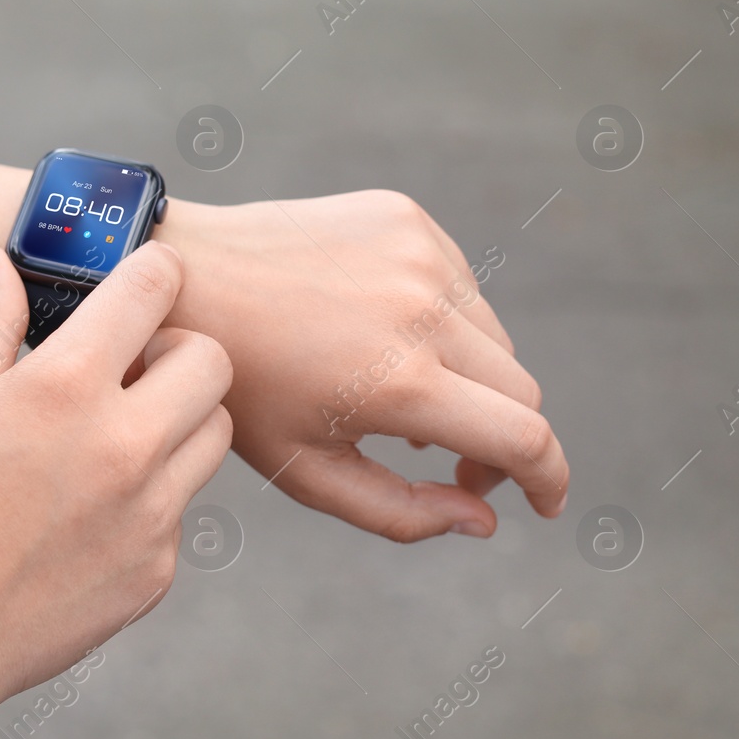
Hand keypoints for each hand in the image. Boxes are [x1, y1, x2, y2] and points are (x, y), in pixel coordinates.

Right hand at [0, 242, 232, 712]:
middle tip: (133, 369)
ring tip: (114, 438)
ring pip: (213, 434)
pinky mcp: (159, 567)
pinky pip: (182, 508)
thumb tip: (0, 264)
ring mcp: (151, 512)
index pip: (155, 289)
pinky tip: (89, 515)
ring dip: (179, 420)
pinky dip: (152, 498)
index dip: (152, 274)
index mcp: (64, 388)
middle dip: (178, 351)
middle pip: (212, 361)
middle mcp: (124, 445)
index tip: (143, 283)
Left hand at [158, 191, 567, 542]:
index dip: (550, 478)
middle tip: (451, 461)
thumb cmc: (242, 387)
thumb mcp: (308, 471)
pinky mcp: (409, 219)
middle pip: (520, 390)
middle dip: (503, 438)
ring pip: (495, 339)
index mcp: (403, 382)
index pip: (525, 437)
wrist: (188, 276)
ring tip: (402, 395)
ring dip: (471, 378)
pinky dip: (443, 323)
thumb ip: (403, 512)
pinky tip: (381, 334)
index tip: (546, 503)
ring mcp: (421, 254)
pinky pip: (462, 287)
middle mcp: (425, 311)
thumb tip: (484, 520)